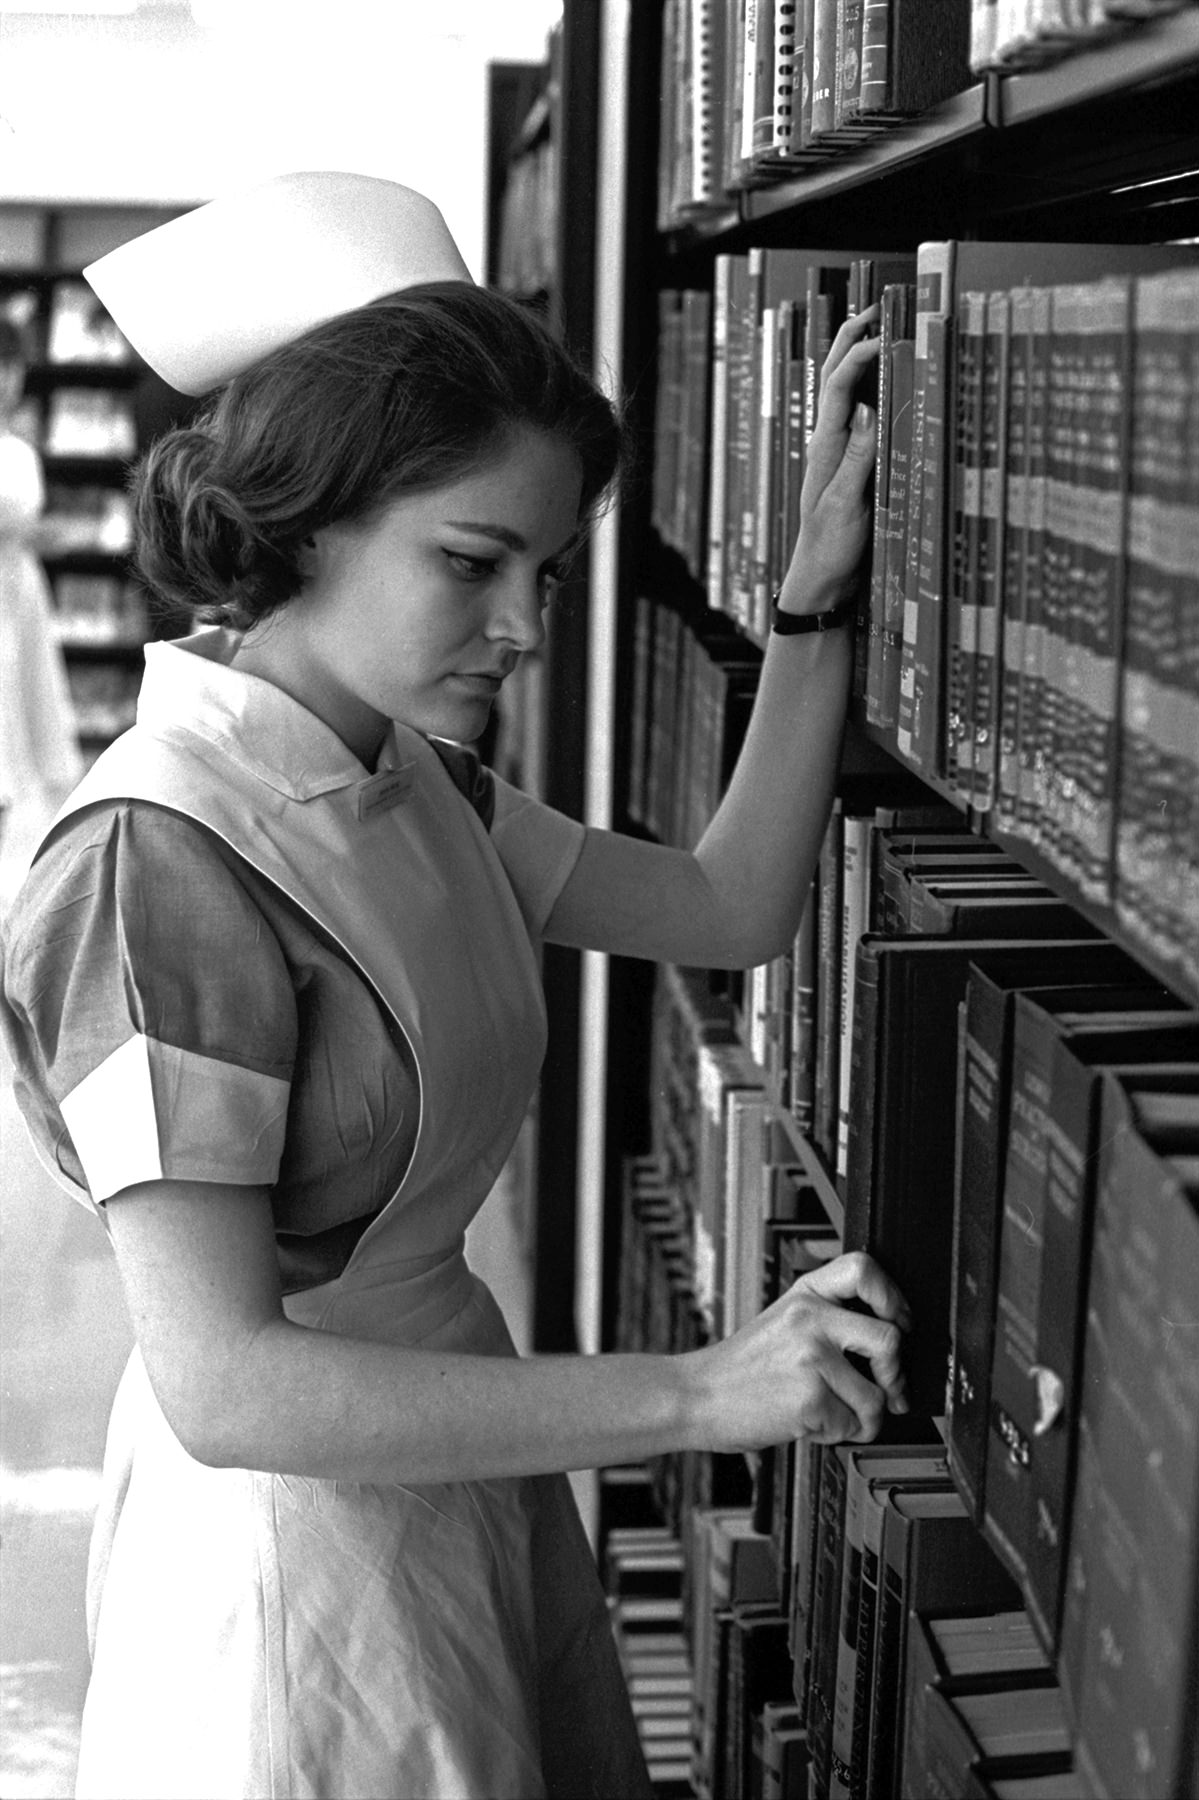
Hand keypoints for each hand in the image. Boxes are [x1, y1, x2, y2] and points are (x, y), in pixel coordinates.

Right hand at [686, 1249, 910, 1450]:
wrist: (696, 1396)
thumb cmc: (741, 1367)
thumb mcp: (783, 1321)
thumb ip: (829, 1321)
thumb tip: (890, 1347)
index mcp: (805, 1294)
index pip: (864, 1268)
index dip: (893, 1297)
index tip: (898, 1323)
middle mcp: (810, 1317)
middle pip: (890, 1339)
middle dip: (896, 1376)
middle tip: (888, 1390)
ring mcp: (811, 1357)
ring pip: (876, 1396)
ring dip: (863, 1418)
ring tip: (834, 1413)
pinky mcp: (810, 1399)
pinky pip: (852, 1425)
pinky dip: (837, 1435)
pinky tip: (811, 1423)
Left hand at [778, 309, 879, 609]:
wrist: (822, 583)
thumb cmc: (830, 549)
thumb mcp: (847, 505)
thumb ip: (857, 458)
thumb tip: (868, 408)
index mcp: (825, 447)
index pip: (839, 386)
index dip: (860, 354)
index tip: (887, 333)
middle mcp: (829, 443)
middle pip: (835, 379)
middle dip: (851, 339)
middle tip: (875, 309)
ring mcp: (839, 453)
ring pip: (847, 395)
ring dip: (860, 360)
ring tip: (880, 331)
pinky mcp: (852, 467)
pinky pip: (861, 420)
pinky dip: (872, 393)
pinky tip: (888, 386)